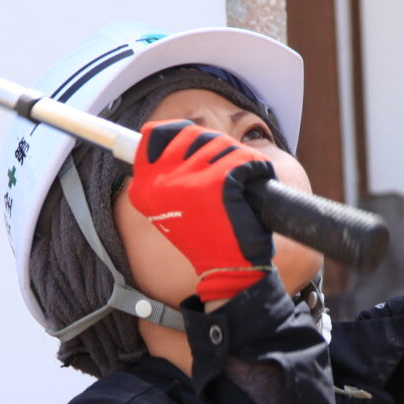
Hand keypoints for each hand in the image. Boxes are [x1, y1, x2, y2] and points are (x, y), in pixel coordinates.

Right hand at [128, 120, 275, 301]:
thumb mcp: (169, 209)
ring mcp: (190, 180)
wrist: (226, 270)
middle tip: (225, 168)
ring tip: (240, 184)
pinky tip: (256, 183)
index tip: (191, 140)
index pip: (154, 135)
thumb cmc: (204, 239)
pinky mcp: (220, 182)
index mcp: (145, 188)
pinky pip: (245, 158)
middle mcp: (162, 182)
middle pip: (192, 134)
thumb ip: (166, 177)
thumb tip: (178, 136)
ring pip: (222, 144)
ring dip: (238, 158)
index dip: (178, 132)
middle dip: (214, 145)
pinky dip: (258, 168)